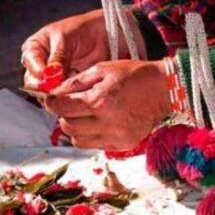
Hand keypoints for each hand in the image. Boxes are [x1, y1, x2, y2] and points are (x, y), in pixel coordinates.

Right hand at [21, 9, 143, 88]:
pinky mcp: (64, 87)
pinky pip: (61, 97)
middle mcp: (39, 64)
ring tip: (71, 89)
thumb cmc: (83, 30)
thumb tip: (50, 75)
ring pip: (46, 93)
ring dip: (57, 93)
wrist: (103, 34)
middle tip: (59, 88)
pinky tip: (77, 93)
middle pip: (33, 82)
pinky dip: (68, 96)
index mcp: (34, 48)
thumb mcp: (66, 38)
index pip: (30, 63)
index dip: (38, 71)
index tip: (49, 77)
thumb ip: (57, 57)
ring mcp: (51, 78)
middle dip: (45, 86)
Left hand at [45, 60, 170, 149]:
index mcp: (100, 100)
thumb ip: (76, 82)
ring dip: (74, 128)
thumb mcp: (103, 69)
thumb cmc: (134, 74)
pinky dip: (89, 136)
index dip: (51, 103)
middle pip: (67, 126)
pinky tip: (97, 123)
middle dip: (62, 115)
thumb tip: (54, 92)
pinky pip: (94, 145)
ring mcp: (116, 135)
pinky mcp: (123, 144)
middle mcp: (107, 121)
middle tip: (68, 106)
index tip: (51, 99)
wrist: (164, 89)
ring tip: (83, 116)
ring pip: (78, 140)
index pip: (62, 107)